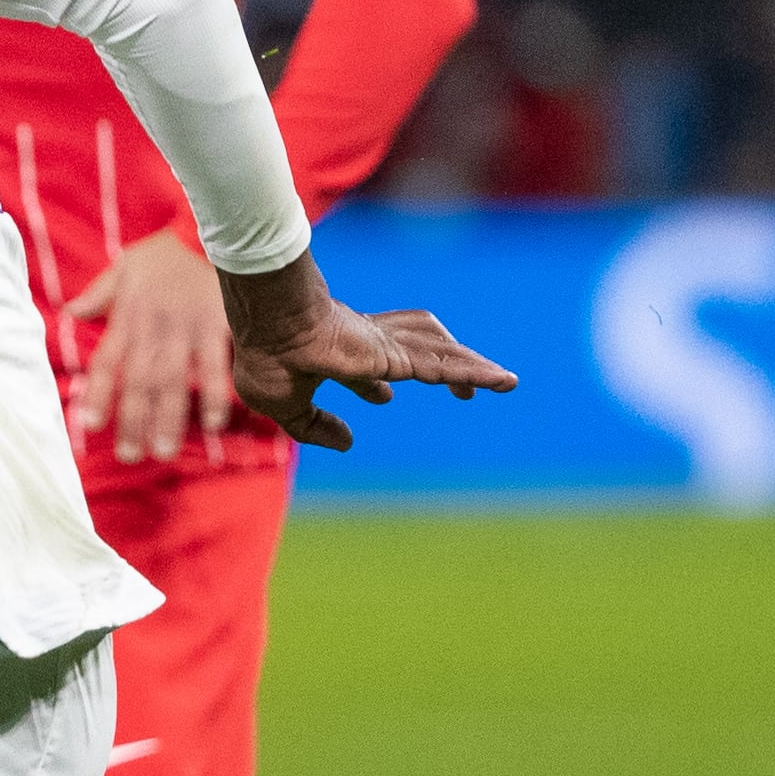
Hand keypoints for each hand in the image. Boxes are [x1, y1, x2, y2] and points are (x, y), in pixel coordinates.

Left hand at [64, 231, 237, 463]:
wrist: (214, 228)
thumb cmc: (168, 252)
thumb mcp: (125, 266)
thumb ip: (100, 294)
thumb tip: (70, 312)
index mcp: (128, 317)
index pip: (106, 362)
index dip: (98, 394)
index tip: (90, 425)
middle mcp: (153, 328)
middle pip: (138, 381)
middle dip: (132, 420)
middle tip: (130, 456)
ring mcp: (186, 330)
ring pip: (172, 380)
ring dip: (168, 418)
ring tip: (164, 451)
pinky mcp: (218, 327)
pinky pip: (216, 366)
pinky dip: (215, 394)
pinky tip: (214, 423)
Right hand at [215, 251, 518, 450]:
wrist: (276, 332)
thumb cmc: (270, 360)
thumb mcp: (284, 406)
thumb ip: (312, 427)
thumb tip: (348, 443)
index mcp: (339, 351)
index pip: (365, 364)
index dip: (373, 385)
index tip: (384, 397)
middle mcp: (369, 342)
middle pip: (416, 350)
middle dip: (439, 366)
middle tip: (462, 391)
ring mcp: (389, 346)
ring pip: (441, 354)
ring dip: (471, 368)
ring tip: (503, 382)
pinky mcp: (401, 354)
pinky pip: (448, 365)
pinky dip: (479, 372)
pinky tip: (503, 382)